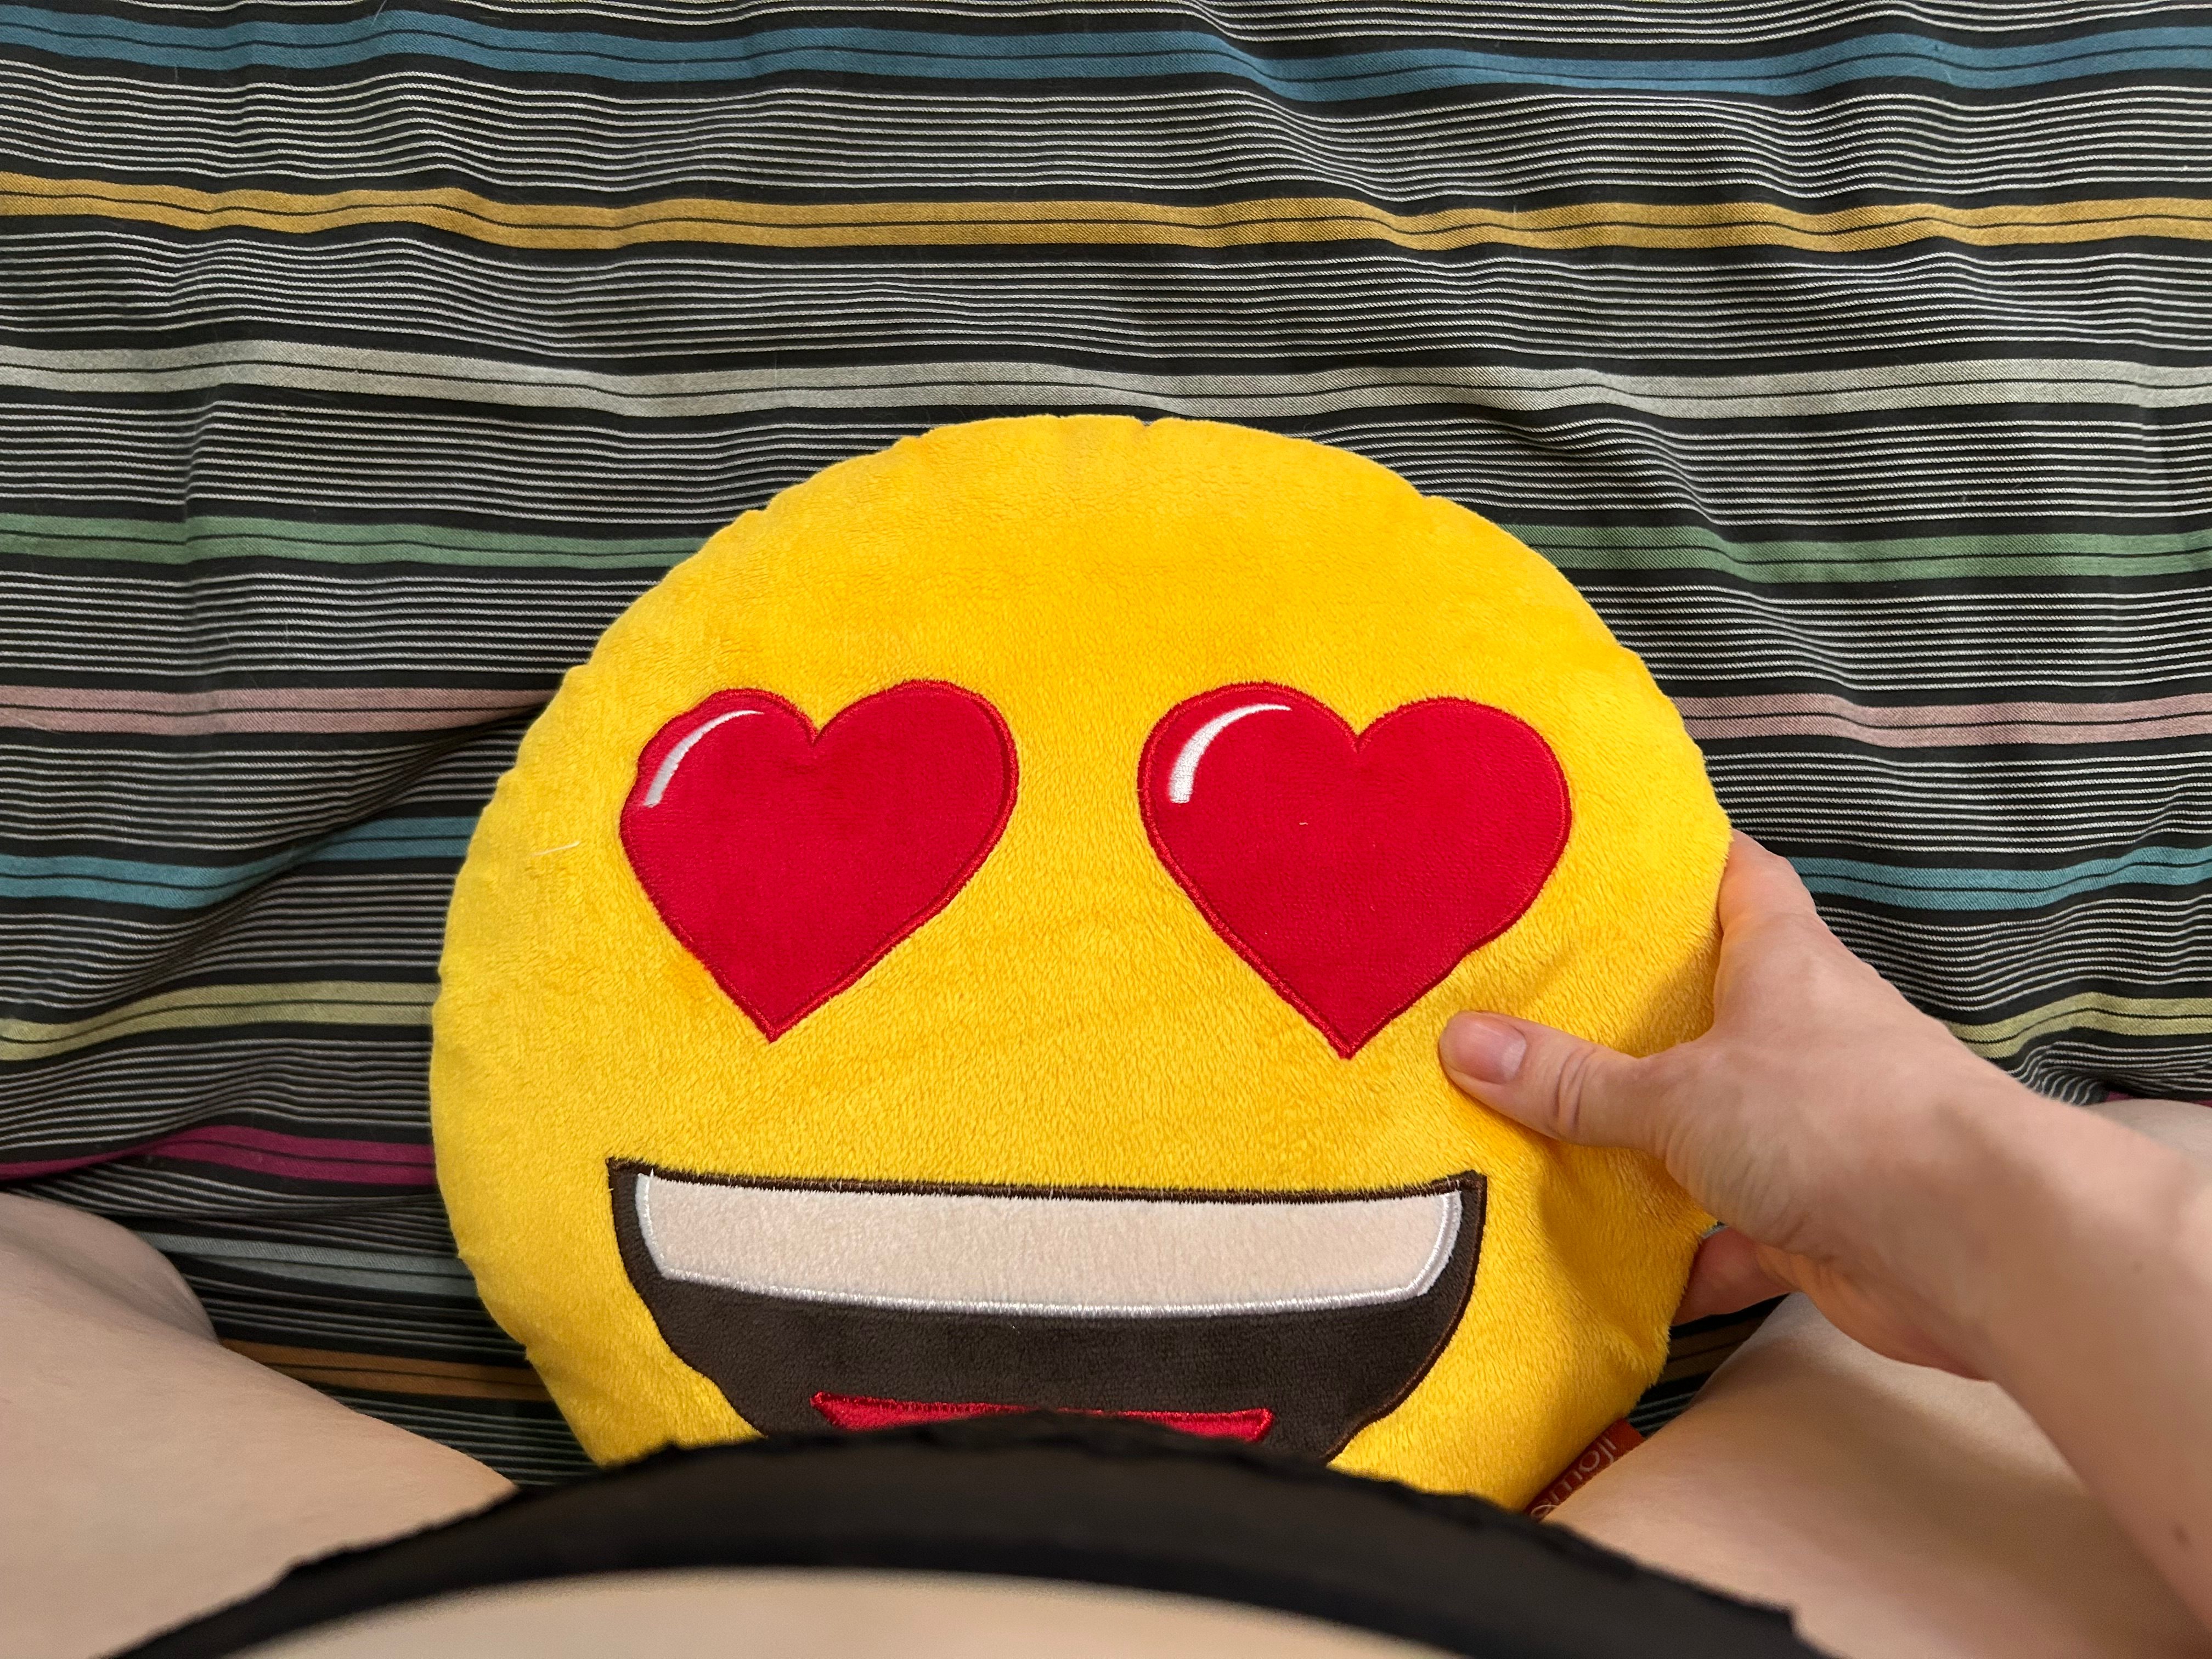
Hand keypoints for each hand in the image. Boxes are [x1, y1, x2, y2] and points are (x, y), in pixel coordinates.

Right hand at [1438, 833, 2036, 1375]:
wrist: (1973, 1244)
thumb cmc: (1833, 1117)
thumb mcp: (1679, 1091)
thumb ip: (1573, 1080)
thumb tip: (1460, 1042)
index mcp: (1783, 963)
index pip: (1738, 878)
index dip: (1679, 862)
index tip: (1606, 861)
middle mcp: (1803, 1036)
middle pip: (1710, 1009)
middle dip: (1629, 1019)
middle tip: (1524, 1012)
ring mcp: (1815, 1131)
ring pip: (1714, 1128)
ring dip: (1646, 1148)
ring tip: (1538, 1141)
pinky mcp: (1821, 1220)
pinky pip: (1733, 1236)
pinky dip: (1683, 1259)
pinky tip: (1611, 1273)